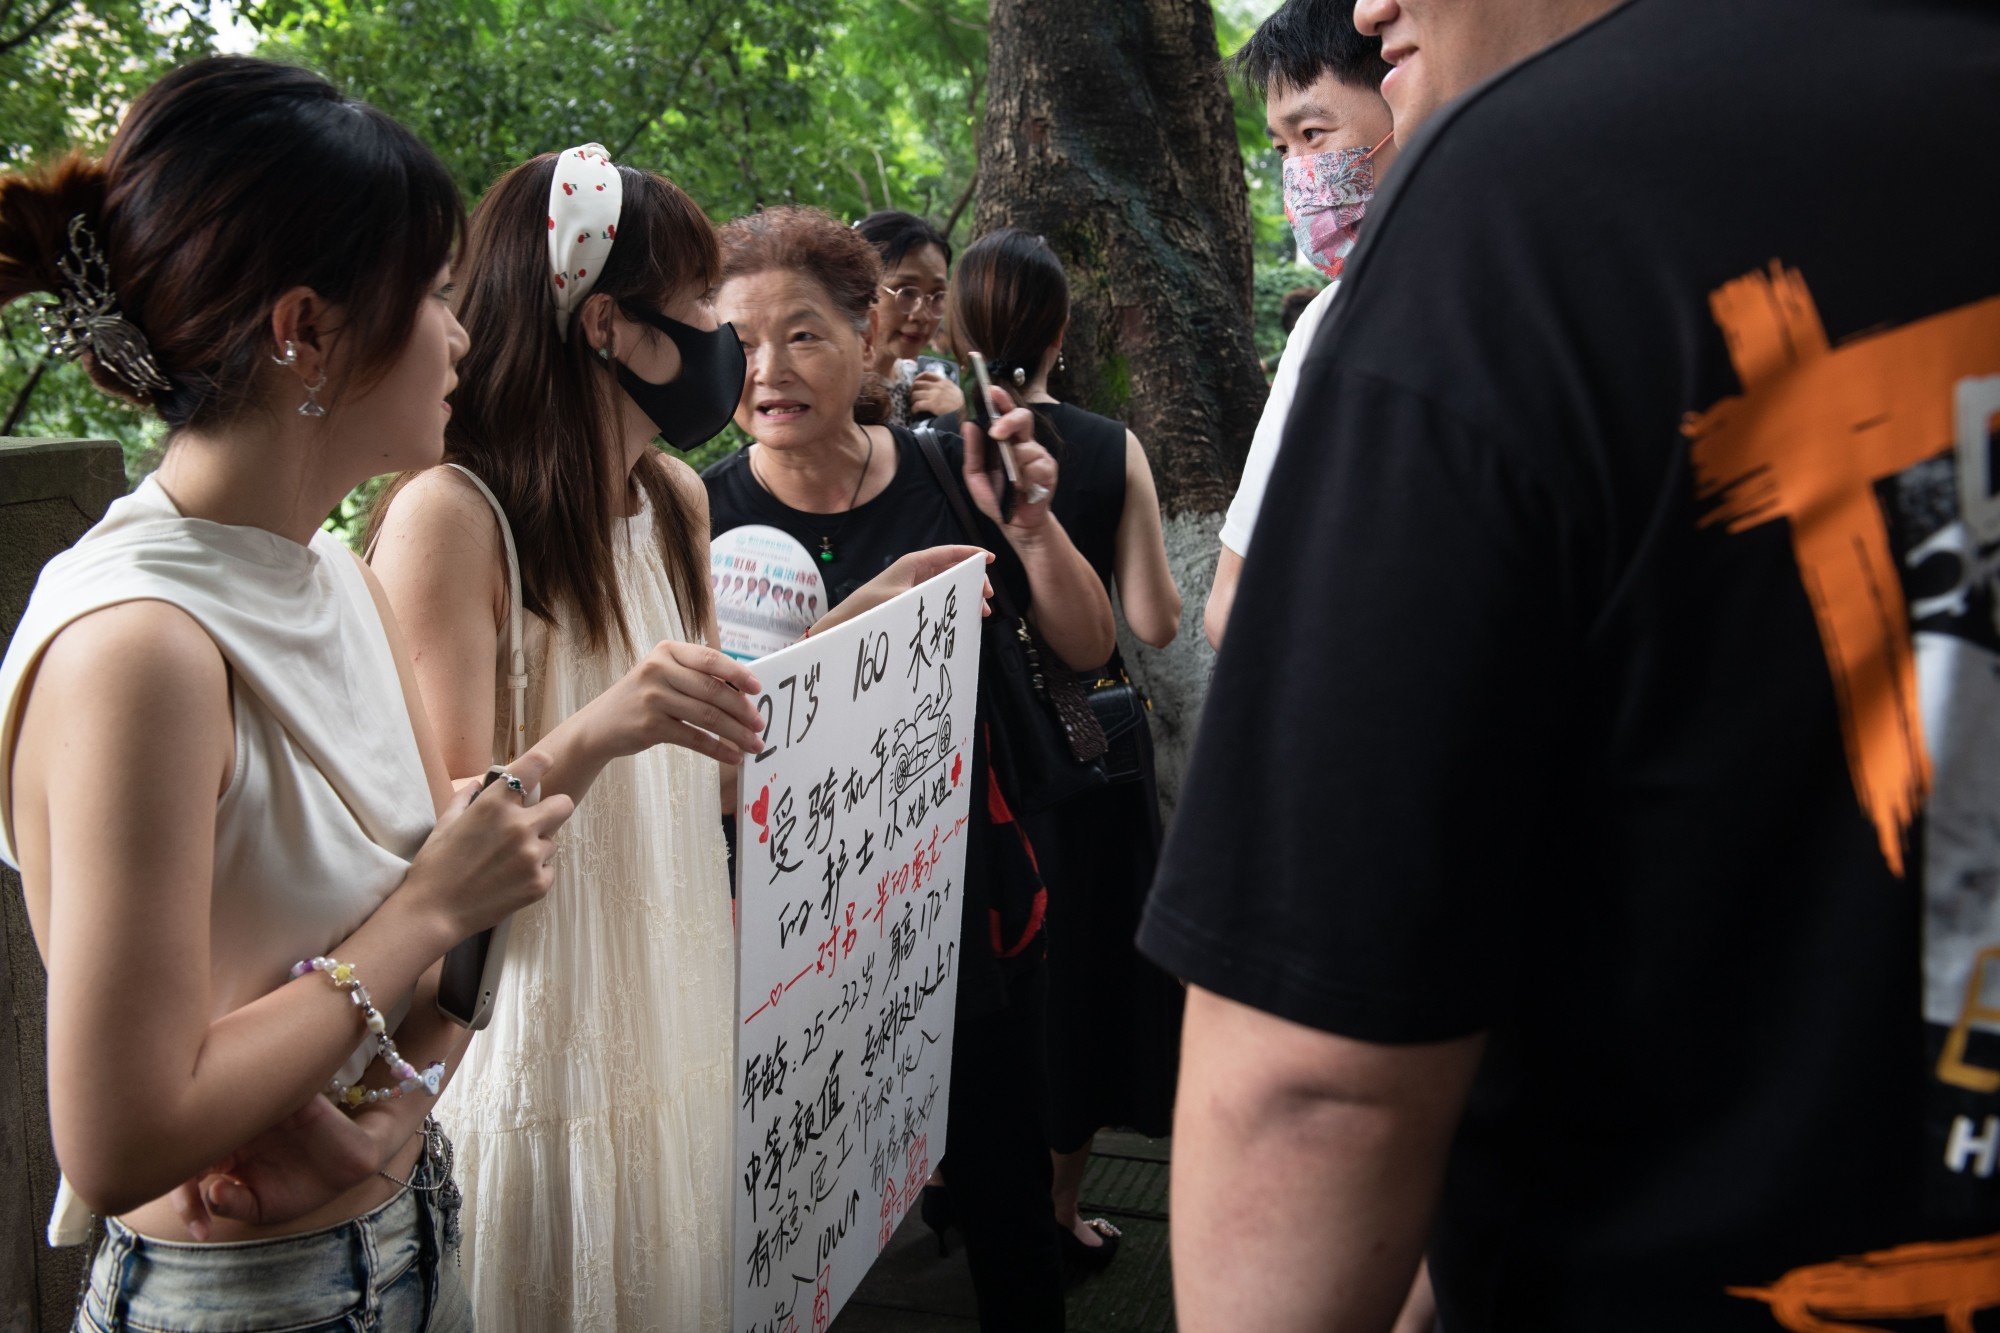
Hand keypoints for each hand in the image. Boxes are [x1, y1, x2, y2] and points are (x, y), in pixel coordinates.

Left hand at [168, 1096, 382, 1238]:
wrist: (350, 1168)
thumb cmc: (300, 1186)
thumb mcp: (261, 1207)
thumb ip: (233, 1204)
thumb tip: (213, 1191)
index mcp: (221, 1151)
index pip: (183, 1165)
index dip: (184, 1198)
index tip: (202, 1231)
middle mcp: (234, 1125)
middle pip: (195, 1132)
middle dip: (192, 1163)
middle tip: (209, 1195)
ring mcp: (260, 1107)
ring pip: (224, 1105)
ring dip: (220, 1128)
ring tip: (231, 1167)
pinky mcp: (291, 1095)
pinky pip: (265, 1087)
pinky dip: (254, 1104)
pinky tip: (256, 1131)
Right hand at [403, 749, 573, 939]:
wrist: (433, 912)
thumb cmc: (435, 866)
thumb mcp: (445, 824)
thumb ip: (466, 798)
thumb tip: (478, 783)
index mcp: (495, 805)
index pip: (533, 767)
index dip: (541, 763)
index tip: (544, 764)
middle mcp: (519, 826)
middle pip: (564, 805)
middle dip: (553, 810)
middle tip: (537, 821)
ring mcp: (532, 856)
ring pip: (551, 842)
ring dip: (536, 848)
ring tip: (506, 862)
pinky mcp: (540, 883)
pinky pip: (548, 868)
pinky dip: (534, 873)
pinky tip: (508, 881)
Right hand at [590, 640, 765, 764]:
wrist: (598, 726)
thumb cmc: (641, 699)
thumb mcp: (663, 675)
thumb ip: (695, 676)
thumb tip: (743, 693)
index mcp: (667, 651)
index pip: (710, 659)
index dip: (738, 673)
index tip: (758, 688)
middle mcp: (658, 669)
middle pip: (712, 690)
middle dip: (742, 709)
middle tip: (760, 724)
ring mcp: (652, 697)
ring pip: (707, 715)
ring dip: (736, 733)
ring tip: (754, 744)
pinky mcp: (650, 725)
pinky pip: (694, 737)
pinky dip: (717, 749)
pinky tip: (733, 757)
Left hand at [809, 546, 994, 638]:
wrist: (847, 622)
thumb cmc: (868, 608)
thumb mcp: (899, 602)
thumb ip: (923, 598)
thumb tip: (944, 601)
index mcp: (913, 563)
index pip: (948, 553)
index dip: (970, 554)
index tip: (988, 558)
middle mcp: (915, 571)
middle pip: (952, 569)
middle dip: (972, 580)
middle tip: (987, 594)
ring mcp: (914, 584)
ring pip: (948, 583)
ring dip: (965, 594)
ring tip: (981, 609)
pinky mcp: (912, 598)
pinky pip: (939, 595)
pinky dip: (953, 602)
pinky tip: (963, 613)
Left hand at [910, 372, 964, 418]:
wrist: (963, 414)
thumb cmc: (960, 405)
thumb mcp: (955, 391)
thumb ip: (946, 387)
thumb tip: (938, 388)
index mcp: (943, 382)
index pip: (927, 374)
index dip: (918, 378)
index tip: (915, 383)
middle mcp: (937, 386)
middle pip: (917, 384)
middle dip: (913, 390)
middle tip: (913, 396)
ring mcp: (934, 395)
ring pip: (915, 394)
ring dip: (912, 400)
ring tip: (914, 405)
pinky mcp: (932, 404)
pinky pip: (917, 405)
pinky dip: (914, 409)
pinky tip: (915, 412)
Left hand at [961, 386, 1057, 536]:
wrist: (1016, 524)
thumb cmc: (997, 497)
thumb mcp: (975, 476)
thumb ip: (973, 452)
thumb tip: (968, 426)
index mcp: (1007, 440)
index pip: (1005, 412)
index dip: (1000, 399)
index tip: (991, 390)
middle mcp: (1024, 443)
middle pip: (1023, 417)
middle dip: (1009, 420)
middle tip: (995, 432)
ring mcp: (1038, 455)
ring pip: (1026, 447)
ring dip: (1014, 463)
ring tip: (1011, 482)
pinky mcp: (1049, 470)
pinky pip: (1037, 466)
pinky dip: (1025, 478)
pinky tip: (1022, 489)